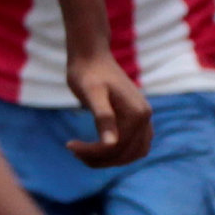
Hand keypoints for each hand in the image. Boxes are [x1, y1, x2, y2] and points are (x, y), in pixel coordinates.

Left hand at [62, 51, 153, 167]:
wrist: (91, 56)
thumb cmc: (87, 73)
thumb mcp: (91, 94)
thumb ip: (103, 118)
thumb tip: (112, 144)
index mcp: (138, 114)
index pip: (118, 147)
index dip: (93, 152)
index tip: (69, 145)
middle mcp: (146, 117)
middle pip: (128, 153)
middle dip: (101, 159)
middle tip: (74, 151)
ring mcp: (143, 117)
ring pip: (133, 152)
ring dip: (109, 159)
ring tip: (82, 152)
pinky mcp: (136, 117)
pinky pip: (133, 144)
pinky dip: (116, 151)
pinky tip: (94, 147)